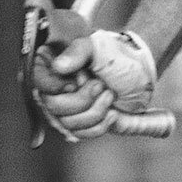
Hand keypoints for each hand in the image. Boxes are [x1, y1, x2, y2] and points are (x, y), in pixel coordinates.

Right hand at [29, 29, 156, 141]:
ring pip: (66, 123)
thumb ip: (78, 51)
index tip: (72, 83)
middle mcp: (57, 85)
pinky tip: (111, 112)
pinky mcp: (80, 123)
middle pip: (51, 105)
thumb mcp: (101, 47)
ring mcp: (68, 106)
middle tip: (100, 85)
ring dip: (94, 111)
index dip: (52, 85)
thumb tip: (58, 66)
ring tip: (109, 95)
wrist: (144, 80)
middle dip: (81, 99)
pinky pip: (80, 134)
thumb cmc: (121, 58)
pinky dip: (99, 125)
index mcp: (56, 62)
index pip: (36, 78)